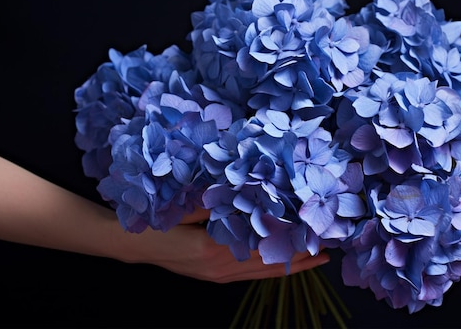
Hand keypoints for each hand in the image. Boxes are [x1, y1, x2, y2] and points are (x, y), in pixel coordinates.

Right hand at [112, 207, 330, 283]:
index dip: (290, 238)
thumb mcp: (184, 207)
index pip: (263, 244)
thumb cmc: (155, 223)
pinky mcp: (216, 276)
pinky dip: (272, 269)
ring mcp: (218, 275)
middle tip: (329, 247)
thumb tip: (246, 185)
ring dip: (291, 265)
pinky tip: (286, 264)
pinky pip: (251, 275)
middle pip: (269, 262)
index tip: (315, 230)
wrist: (132, 245)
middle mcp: (220, 267)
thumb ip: (215, 200)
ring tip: (318, 258)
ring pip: (263, 272)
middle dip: (300, 256)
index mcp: (214, 249)